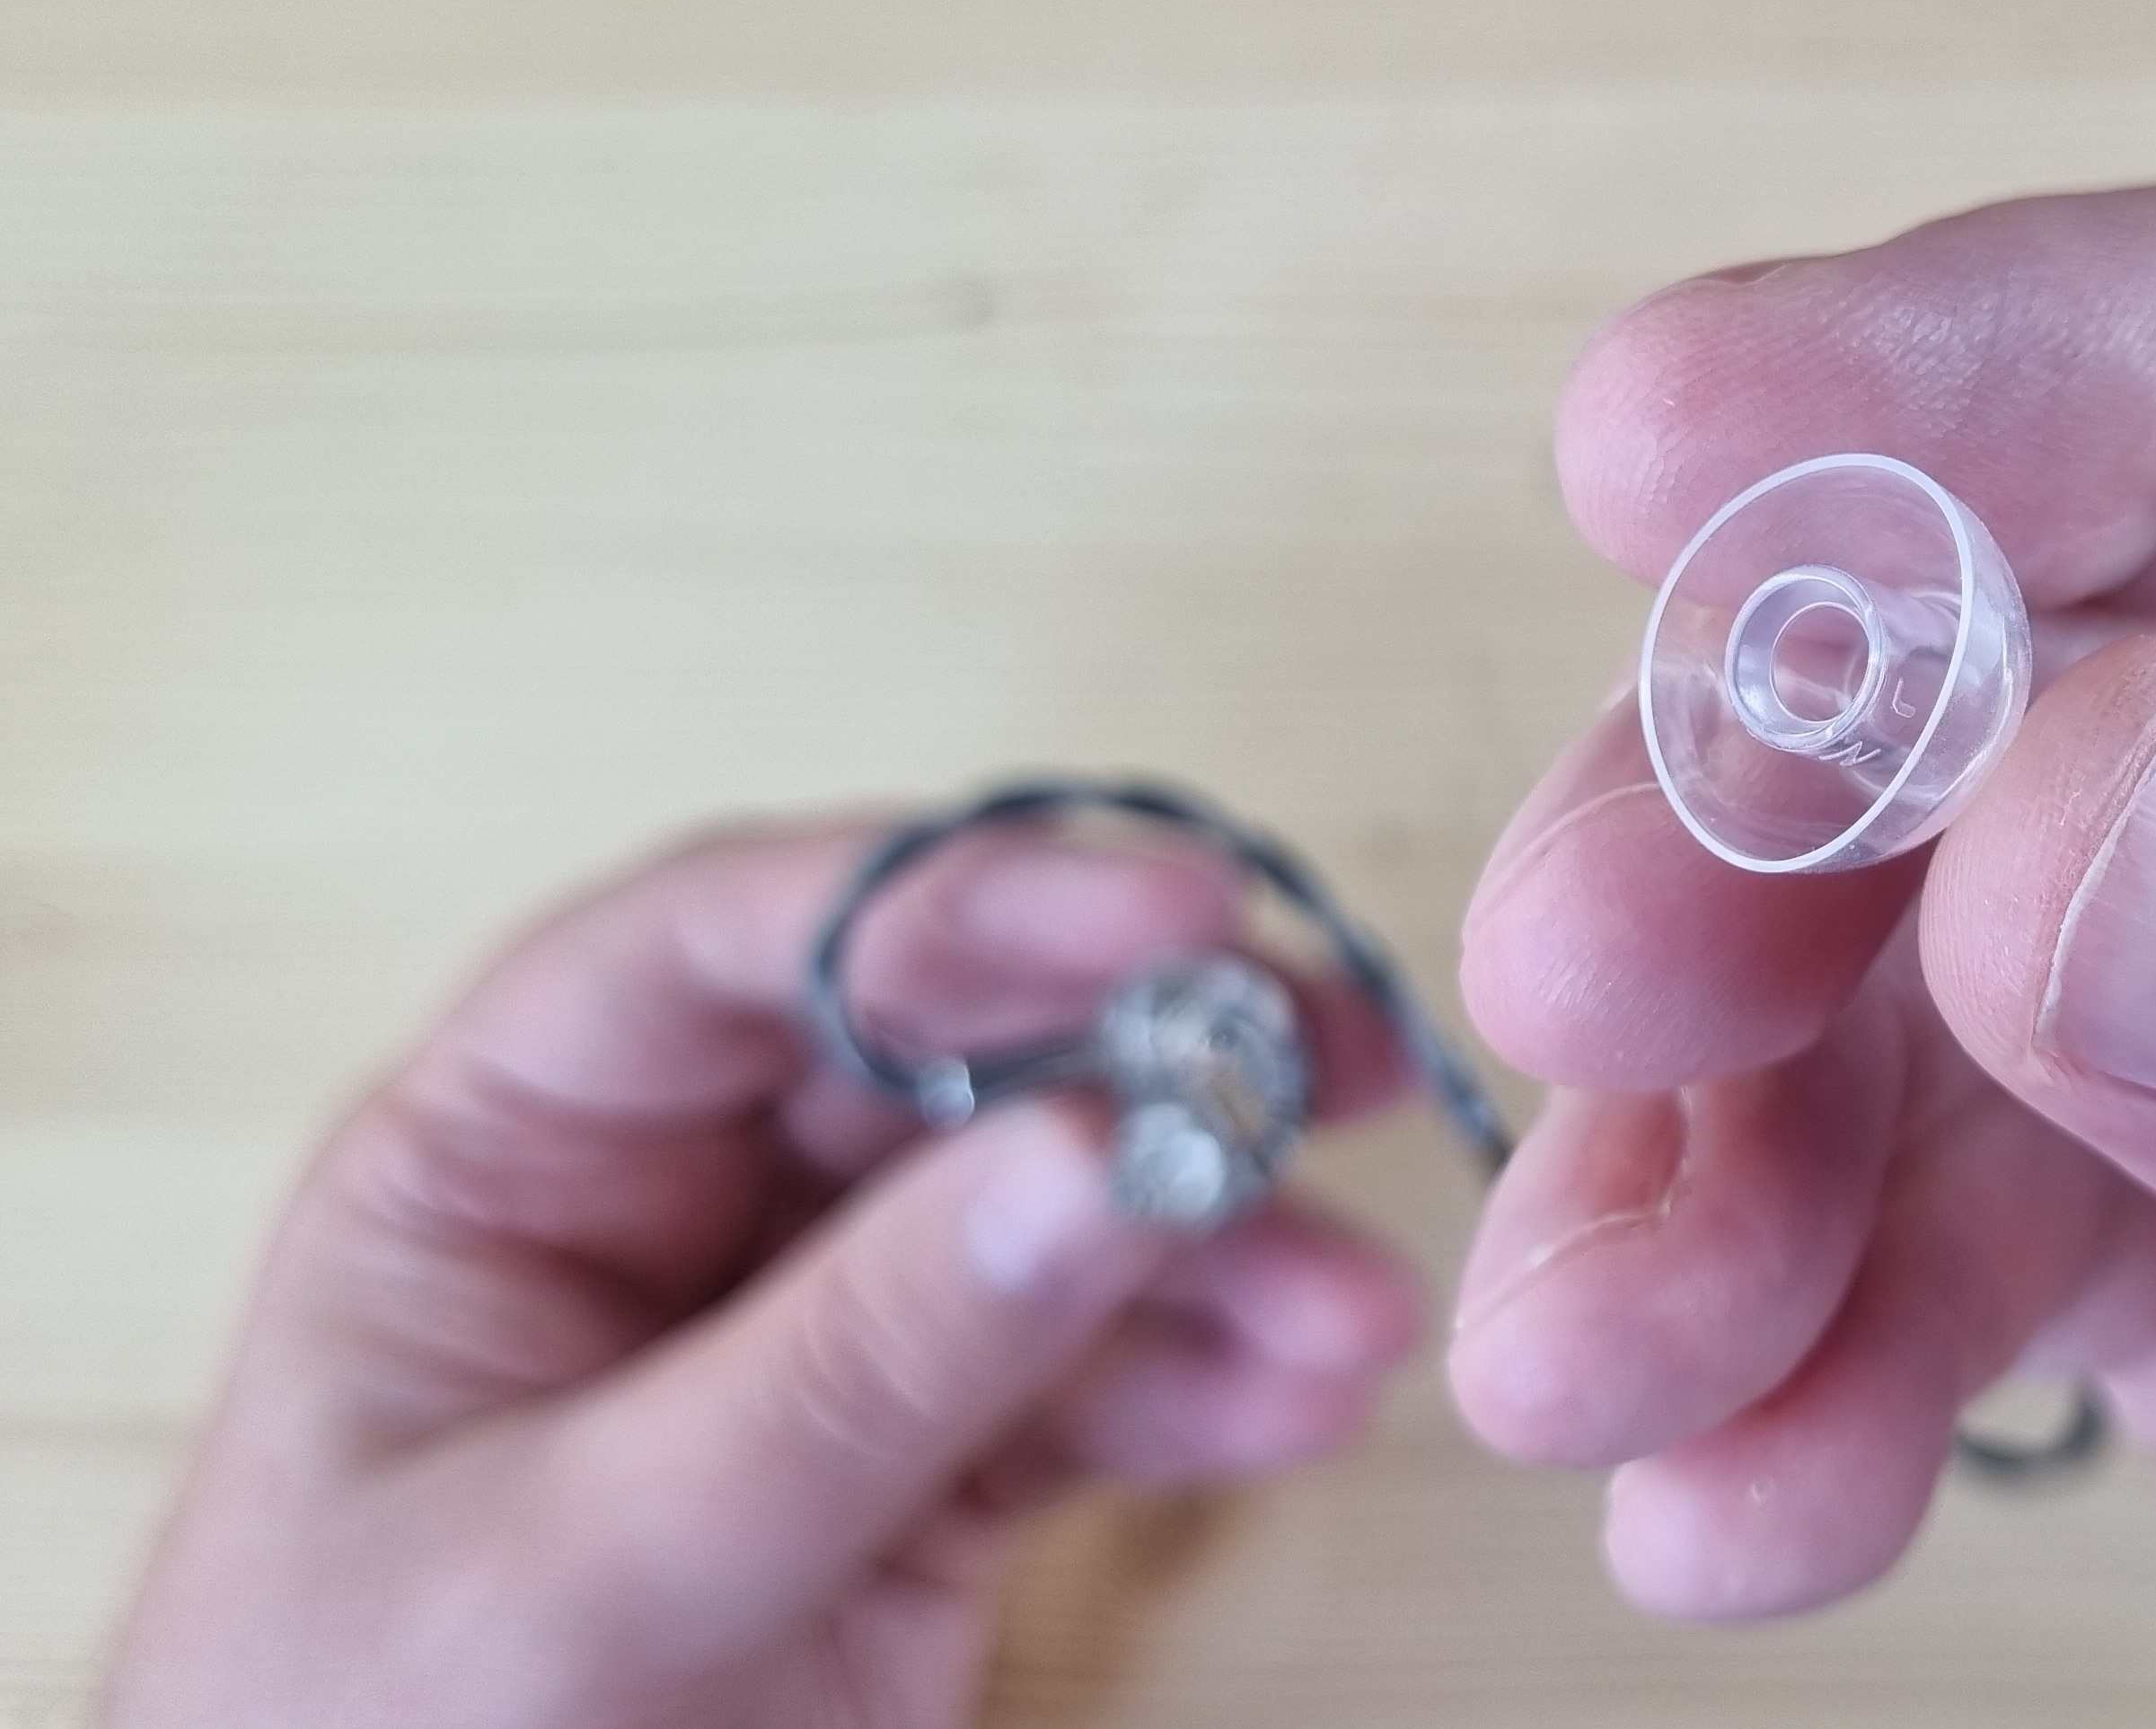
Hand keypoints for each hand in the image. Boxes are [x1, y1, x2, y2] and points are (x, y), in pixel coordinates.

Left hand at [105, 820, 1422, 1728]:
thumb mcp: (580, 1565)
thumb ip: (843, 1371)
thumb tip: (1092, 1159)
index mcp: (505, 1164)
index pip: (734, 953)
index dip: (955, 899)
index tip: (1162, 906)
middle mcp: (672, 1216)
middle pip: (941, 1057)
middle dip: (1143, 1054)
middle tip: (1317, 1055)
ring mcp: (816, 1344)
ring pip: (1052, 1217)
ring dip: (1216, 1244)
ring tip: (1341, 1302)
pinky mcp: (928, 1478)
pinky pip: (1097, 1387)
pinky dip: (1215, 1384)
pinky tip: (1306, 1393)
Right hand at [1444, 163, 2155, 1723]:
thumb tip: (2109, 829)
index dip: (2074, 359)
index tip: (1730, 441)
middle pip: (2128, 622)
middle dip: (1823, 783)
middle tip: (1614, 942)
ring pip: (1970, 940)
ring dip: (1747, 1128)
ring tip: (1620, 1332)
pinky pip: (1971, 1235)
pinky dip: (1809, 1353)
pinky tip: (1736, 1477)